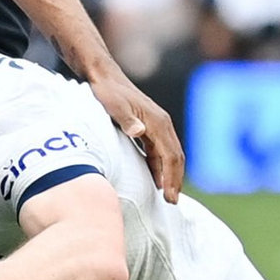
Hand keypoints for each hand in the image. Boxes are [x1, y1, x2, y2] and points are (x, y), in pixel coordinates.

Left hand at [88, 69, 184, 202]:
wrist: (103, 76)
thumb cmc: (107, 92)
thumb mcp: (114, 106)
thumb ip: (126, 120)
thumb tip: (140, 132)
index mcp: (158, 122)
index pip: (171, 155)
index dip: (172, 178)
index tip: (170, 197)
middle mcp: (162, 124)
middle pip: (176, 157)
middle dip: (176, 180)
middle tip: (172, 202)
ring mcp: (156, 125)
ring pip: (170, 154)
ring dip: (170, 175)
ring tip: (168, 196)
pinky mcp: (149, 127)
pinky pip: (160, 151)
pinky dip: (161, 166)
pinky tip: (156, 180)